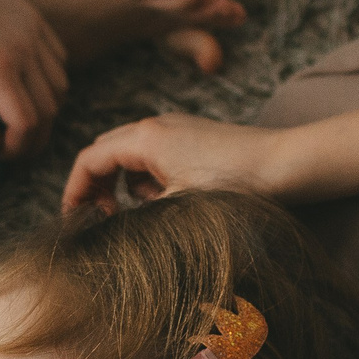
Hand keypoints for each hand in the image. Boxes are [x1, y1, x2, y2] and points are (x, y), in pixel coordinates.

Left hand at [0, 0, 69, 158]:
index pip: (26, 123)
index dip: (15, 149)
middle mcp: (25, 48)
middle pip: (48, 111)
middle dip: (32, 139)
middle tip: (9, 148)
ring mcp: (35, 32)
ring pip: (60, 89)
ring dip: (44, 113)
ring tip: (16, 122)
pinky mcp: (37, 22)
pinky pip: (60, 63)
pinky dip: (50, 85)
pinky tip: (25, 90)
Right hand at [60, 115, 294, 214]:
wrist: (285, 163)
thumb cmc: (236, 183)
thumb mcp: (179, 206)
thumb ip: (138, 214)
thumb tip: (110, 232)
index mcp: (145, 138)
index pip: (88, 160)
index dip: (73, 190)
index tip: (72, 219)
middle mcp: (156, 126)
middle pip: (104, 152)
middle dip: (94, 186)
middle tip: (99, 219)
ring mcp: (176, 128)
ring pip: (129, 154)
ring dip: (122, 183)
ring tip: (137, 213)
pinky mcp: (192, 137)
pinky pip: (153, 154)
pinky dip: (147, 177)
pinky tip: (167, 200)